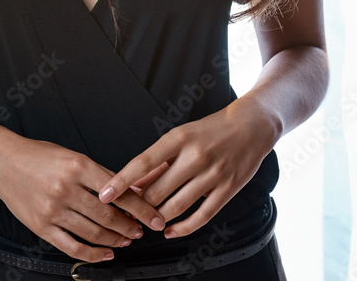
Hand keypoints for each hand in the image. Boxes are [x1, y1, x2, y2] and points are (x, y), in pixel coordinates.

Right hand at [0, 133, 166, 261]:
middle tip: (141, 230)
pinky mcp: (41, 227)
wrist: (2, 161)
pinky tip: (104, 254)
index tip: (152, 216)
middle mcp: (65, 188)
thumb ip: (98, 174)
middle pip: (108, 215)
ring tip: (126, 240)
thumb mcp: (72, 155)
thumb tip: (127, 189)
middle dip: (130, 226)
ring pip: (93, 232)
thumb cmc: (37, 155)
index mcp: (77, 165)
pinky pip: (72, 247)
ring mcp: (53, 210)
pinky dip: (92, 254)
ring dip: (115, 240)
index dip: (140, 207)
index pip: (118, 191)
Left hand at [97, 99, 276, 237]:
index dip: (121, 181)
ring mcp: (212, 174)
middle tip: (128, 213)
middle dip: (139, 206)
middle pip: (157, 191)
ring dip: (157, 218)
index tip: (105, 194)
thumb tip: (134, 182)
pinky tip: (171, 230)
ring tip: (148, 222)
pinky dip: (182, 228)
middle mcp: (194, 156)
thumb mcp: (181, 136)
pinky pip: (200, 217)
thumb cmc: (212, 129)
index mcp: (178, 138)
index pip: (142, 163)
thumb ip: (159, 160)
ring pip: (175, 207)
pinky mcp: (227, 190)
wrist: (251, 125)